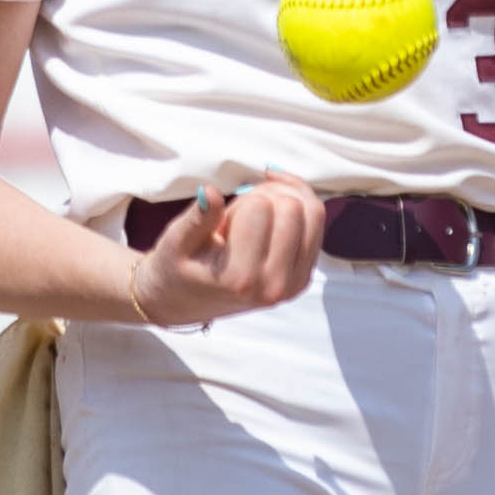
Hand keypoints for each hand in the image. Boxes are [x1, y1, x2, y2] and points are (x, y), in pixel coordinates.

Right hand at [128, 174, 319, 325]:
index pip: (260, 206)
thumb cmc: (177, 268)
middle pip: (292, 207)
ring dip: (284, 199)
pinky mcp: (303, 278)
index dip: (239, 202)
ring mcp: (294, 284)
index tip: (222, 222)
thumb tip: (210, 192)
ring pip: (312, 211)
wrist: (185, 303)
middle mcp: (274, 285)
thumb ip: (197, 218)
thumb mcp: (176, 242)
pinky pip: (317, 225)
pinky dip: (298, 206)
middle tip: (238, 216)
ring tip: (255, 214)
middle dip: (264, 197)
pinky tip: (272, 210)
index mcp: (241, 278)